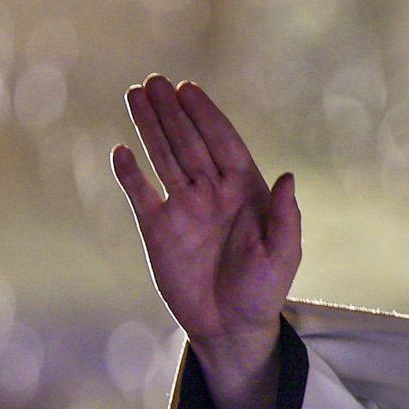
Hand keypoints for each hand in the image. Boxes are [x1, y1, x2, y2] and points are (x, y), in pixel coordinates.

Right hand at [111, 75, 300, 378]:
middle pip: (189, 142)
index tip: (189, 89)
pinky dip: (130, 174)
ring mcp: (183, 208)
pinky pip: (141, 195)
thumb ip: (286, 216)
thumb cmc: (264, 291)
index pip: (223, 143)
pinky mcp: (158, 230)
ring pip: (164, 158)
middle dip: (172, 112)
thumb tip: (288, 176)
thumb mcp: (283, 255)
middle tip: (153, 81)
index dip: (206, 116)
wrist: (232, 328)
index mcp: (246, 191)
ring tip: (134, 95)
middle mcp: (212, 192)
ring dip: (149, 128)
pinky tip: (120, 151)